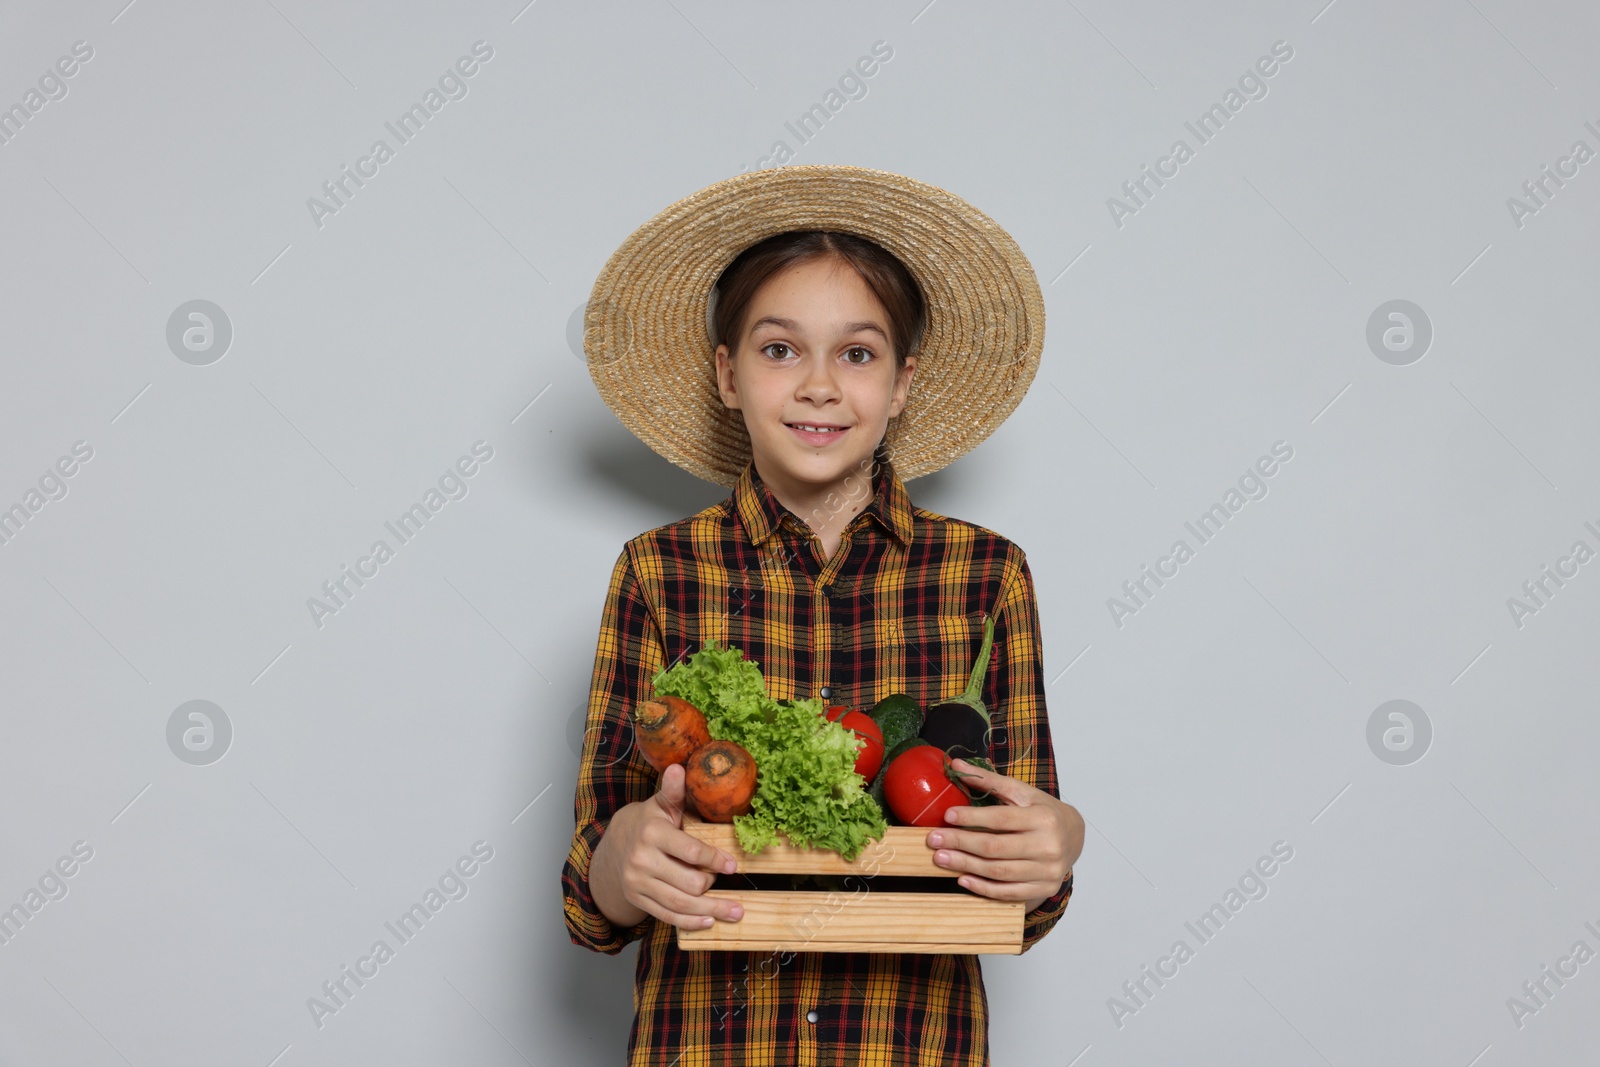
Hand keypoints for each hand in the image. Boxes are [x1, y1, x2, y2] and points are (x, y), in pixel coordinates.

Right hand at [591, 762, 745, 931]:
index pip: (689, 851)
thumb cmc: (649, 821)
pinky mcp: (638, 899)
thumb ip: (673, 790)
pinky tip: (709, 921)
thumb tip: (680, 768)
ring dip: (712, 910)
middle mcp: (642, 860)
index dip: (714, 859)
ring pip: (680, 903)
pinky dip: (690, 921)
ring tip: (736, 912)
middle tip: (730, 883)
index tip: (733, 866)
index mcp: (652, 833)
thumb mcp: (661, 804)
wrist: (615, 845)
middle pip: (688, 882)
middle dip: (713, 884)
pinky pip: (667, 915)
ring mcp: (638, 882)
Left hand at [924, 758, 1083, 911]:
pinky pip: (1009, 892)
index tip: (947, 816)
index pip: (1001, 818)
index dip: (972, 818)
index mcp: (1044, 817)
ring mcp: (1048, 870)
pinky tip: (963, 878)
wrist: (1074, 836)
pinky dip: (983, 888)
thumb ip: (988, 780)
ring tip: (941, 858)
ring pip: (999, 871)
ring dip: (966, 865)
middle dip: (960, 843)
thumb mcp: (1021, 792)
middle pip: (996, 847)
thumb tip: (955, 764)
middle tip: (933, 840)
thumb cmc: (1043, 811)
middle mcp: (1048, 845)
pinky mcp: (1044, 888)